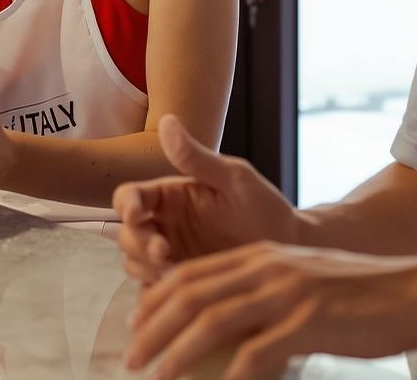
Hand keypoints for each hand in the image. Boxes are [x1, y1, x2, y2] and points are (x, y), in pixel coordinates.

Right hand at [114, 114, 300, 284]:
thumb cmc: (264, 207)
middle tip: (164, 254)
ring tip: (173, 274)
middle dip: (136, 244)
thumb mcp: (234, 179)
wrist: (291, 250)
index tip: (138, 215)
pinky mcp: (181, 284)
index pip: (128, 196)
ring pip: (134, 264)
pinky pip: (154, 292)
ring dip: (144, 269)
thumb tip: (167, 120)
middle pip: (125, 234)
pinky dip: (157, 295)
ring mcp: (170, 257)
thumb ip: (197, 157)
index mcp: (170, 196)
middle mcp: (164, 226)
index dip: (126, 205)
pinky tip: (179, 294)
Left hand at [125, 242, 416, 379]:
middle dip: (154, 327)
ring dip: (178, 351)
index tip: (134, 325)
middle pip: (192, 294)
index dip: (157, 299)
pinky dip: (234, 373)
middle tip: (131, 358)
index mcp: (260, 256)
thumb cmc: (359, 294)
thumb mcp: (300, 282)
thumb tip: (227, 324)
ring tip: (157, 376)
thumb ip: (262, 293)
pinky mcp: (311, 322)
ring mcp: (287, 294)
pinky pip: (260, 352)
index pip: (192, 273)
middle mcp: (266, 269)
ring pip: (214, 320)